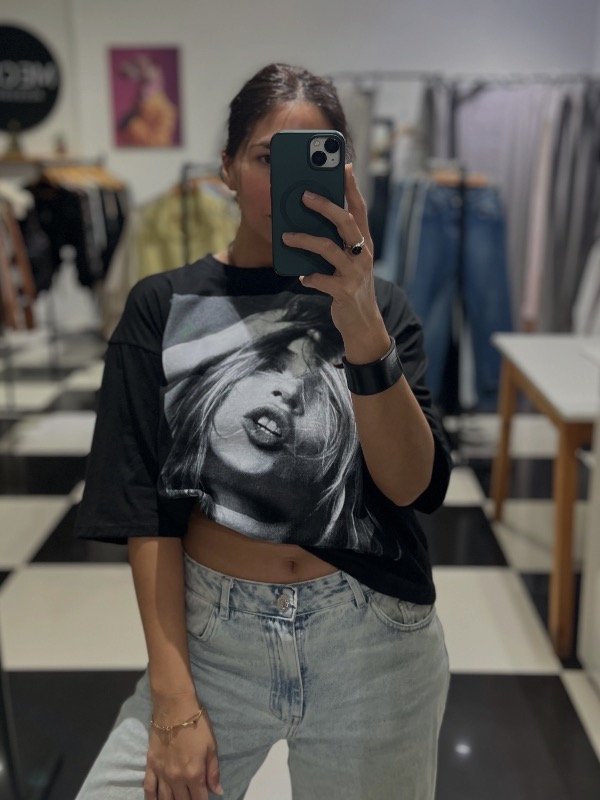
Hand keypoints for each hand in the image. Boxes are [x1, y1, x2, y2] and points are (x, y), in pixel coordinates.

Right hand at [144, 695, 222, 798]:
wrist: (174, 709)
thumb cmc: (197, 725)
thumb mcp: (211, 747)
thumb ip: (213, 772)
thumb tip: (218, 792)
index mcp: (194, 774)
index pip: (199, 799)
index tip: (204, 799)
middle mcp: (177, 778)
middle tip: (192, 797)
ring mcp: (162, 774)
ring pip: (165, 799)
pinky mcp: (151, 766)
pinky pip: (149, 789)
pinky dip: (152, 799)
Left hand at [281, 163, 380, 338]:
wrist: (362, 322)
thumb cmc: (350, 285)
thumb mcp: (348, 260)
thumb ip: (336, 241)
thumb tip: (306, 221)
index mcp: (364, 242)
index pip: (360, 209)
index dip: (352, 187)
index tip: (343, 166)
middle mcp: (363, 254)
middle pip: (345, 222)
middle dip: (325, 205)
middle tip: (304, 195)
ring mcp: (355, 272)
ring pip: (329, 248)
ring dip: (305, 240)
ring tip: (286, 236)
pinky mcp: (344, 291)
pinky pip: (322, 279)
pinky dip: (309, 277)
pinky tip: (301, 276)